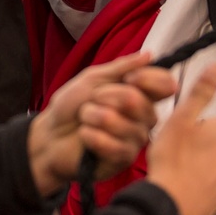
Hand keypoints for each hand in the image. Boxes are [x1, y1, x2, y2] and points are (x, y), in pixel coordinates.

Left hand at [27, 50, 176, 196]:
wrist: (50, 134)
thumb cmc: (71, 105)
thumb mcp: (92, 79)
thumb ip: (120, 68)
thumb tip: (148, 55)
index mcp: (140, 94)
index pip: (165, 84)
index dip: (149, 79)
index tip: (129, 78)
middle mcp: (144, 117)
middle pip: (138, 101)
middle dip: (106, 97)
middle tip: (91, 100)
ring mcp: (136, 139)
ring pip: (121, 123)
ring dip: (92, 117)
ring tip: (84, 120)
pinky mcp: (124, 159)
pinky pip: (113, 145)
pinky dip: (91, 137)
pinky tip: (85, 138)